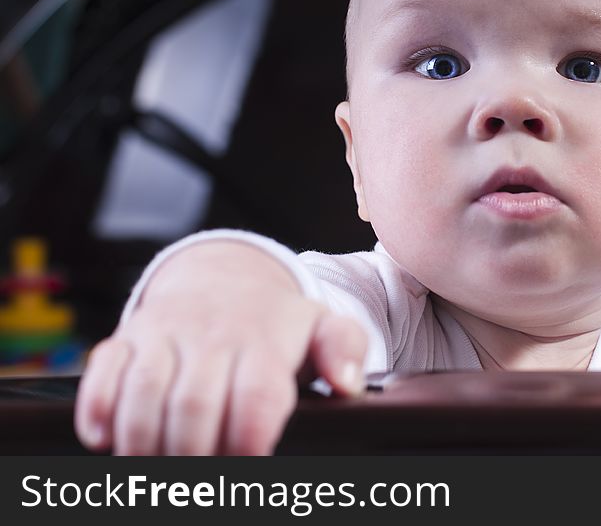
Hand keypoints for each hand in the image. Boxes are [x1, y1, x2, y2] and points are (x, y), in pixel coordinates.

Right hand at [74, 241, 367, 454]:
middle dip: (194, 454)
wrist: (224, 274)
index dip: (249, 439)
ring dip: (144, 442)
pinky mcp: (128, 336)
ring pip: (145, 390)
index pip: (256, 394)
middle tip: (200, 481)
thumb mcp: (323, 325)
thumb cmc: (276, 321)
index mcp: (264, 339)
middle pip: (195, 403)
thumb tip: (347, 384)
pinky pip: (103, 369)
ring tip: (156, 471)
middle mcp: (212, 334)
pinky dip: (98, 407)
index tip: (248, 463)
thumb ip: (344, 349)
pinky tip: (106, 438)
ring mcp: (166, 333)